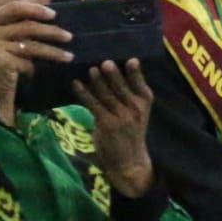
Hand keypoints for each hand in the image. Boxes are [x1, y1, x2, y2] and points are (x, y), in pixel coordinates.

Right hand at [0, 0, 70, 115]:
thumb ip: (11, 19)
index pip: (14, 8)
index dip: (35, 9)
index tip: (54, 14)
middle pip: (27, 26)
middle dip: (52, 31)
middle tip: (69, 37)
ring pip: (32, 46)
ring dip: (54, 52)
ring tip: (69, 56)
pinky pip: (26, 63)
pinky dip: (36, 68)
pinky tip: (42, 72)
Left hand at [74, 60, 156, 197]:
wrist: (128, 161)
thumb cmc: (130, 133)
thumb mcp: (137, 113)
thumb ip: (128, 96)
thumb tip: (108, 74)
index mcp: (145, 104)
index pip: (141, 85)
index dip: (136, 73)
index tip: (131, 59)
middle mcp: (135, 110)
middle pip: (122, 88)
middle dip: (114, 74)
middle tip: (105, 61)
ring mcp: (121, 117)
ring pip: (107, 95)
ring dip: (98, 81)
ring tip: (90, 69)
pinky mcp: (106, 124)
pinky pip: (93, 105)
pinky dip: (83, 93)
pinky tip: (76, 84)